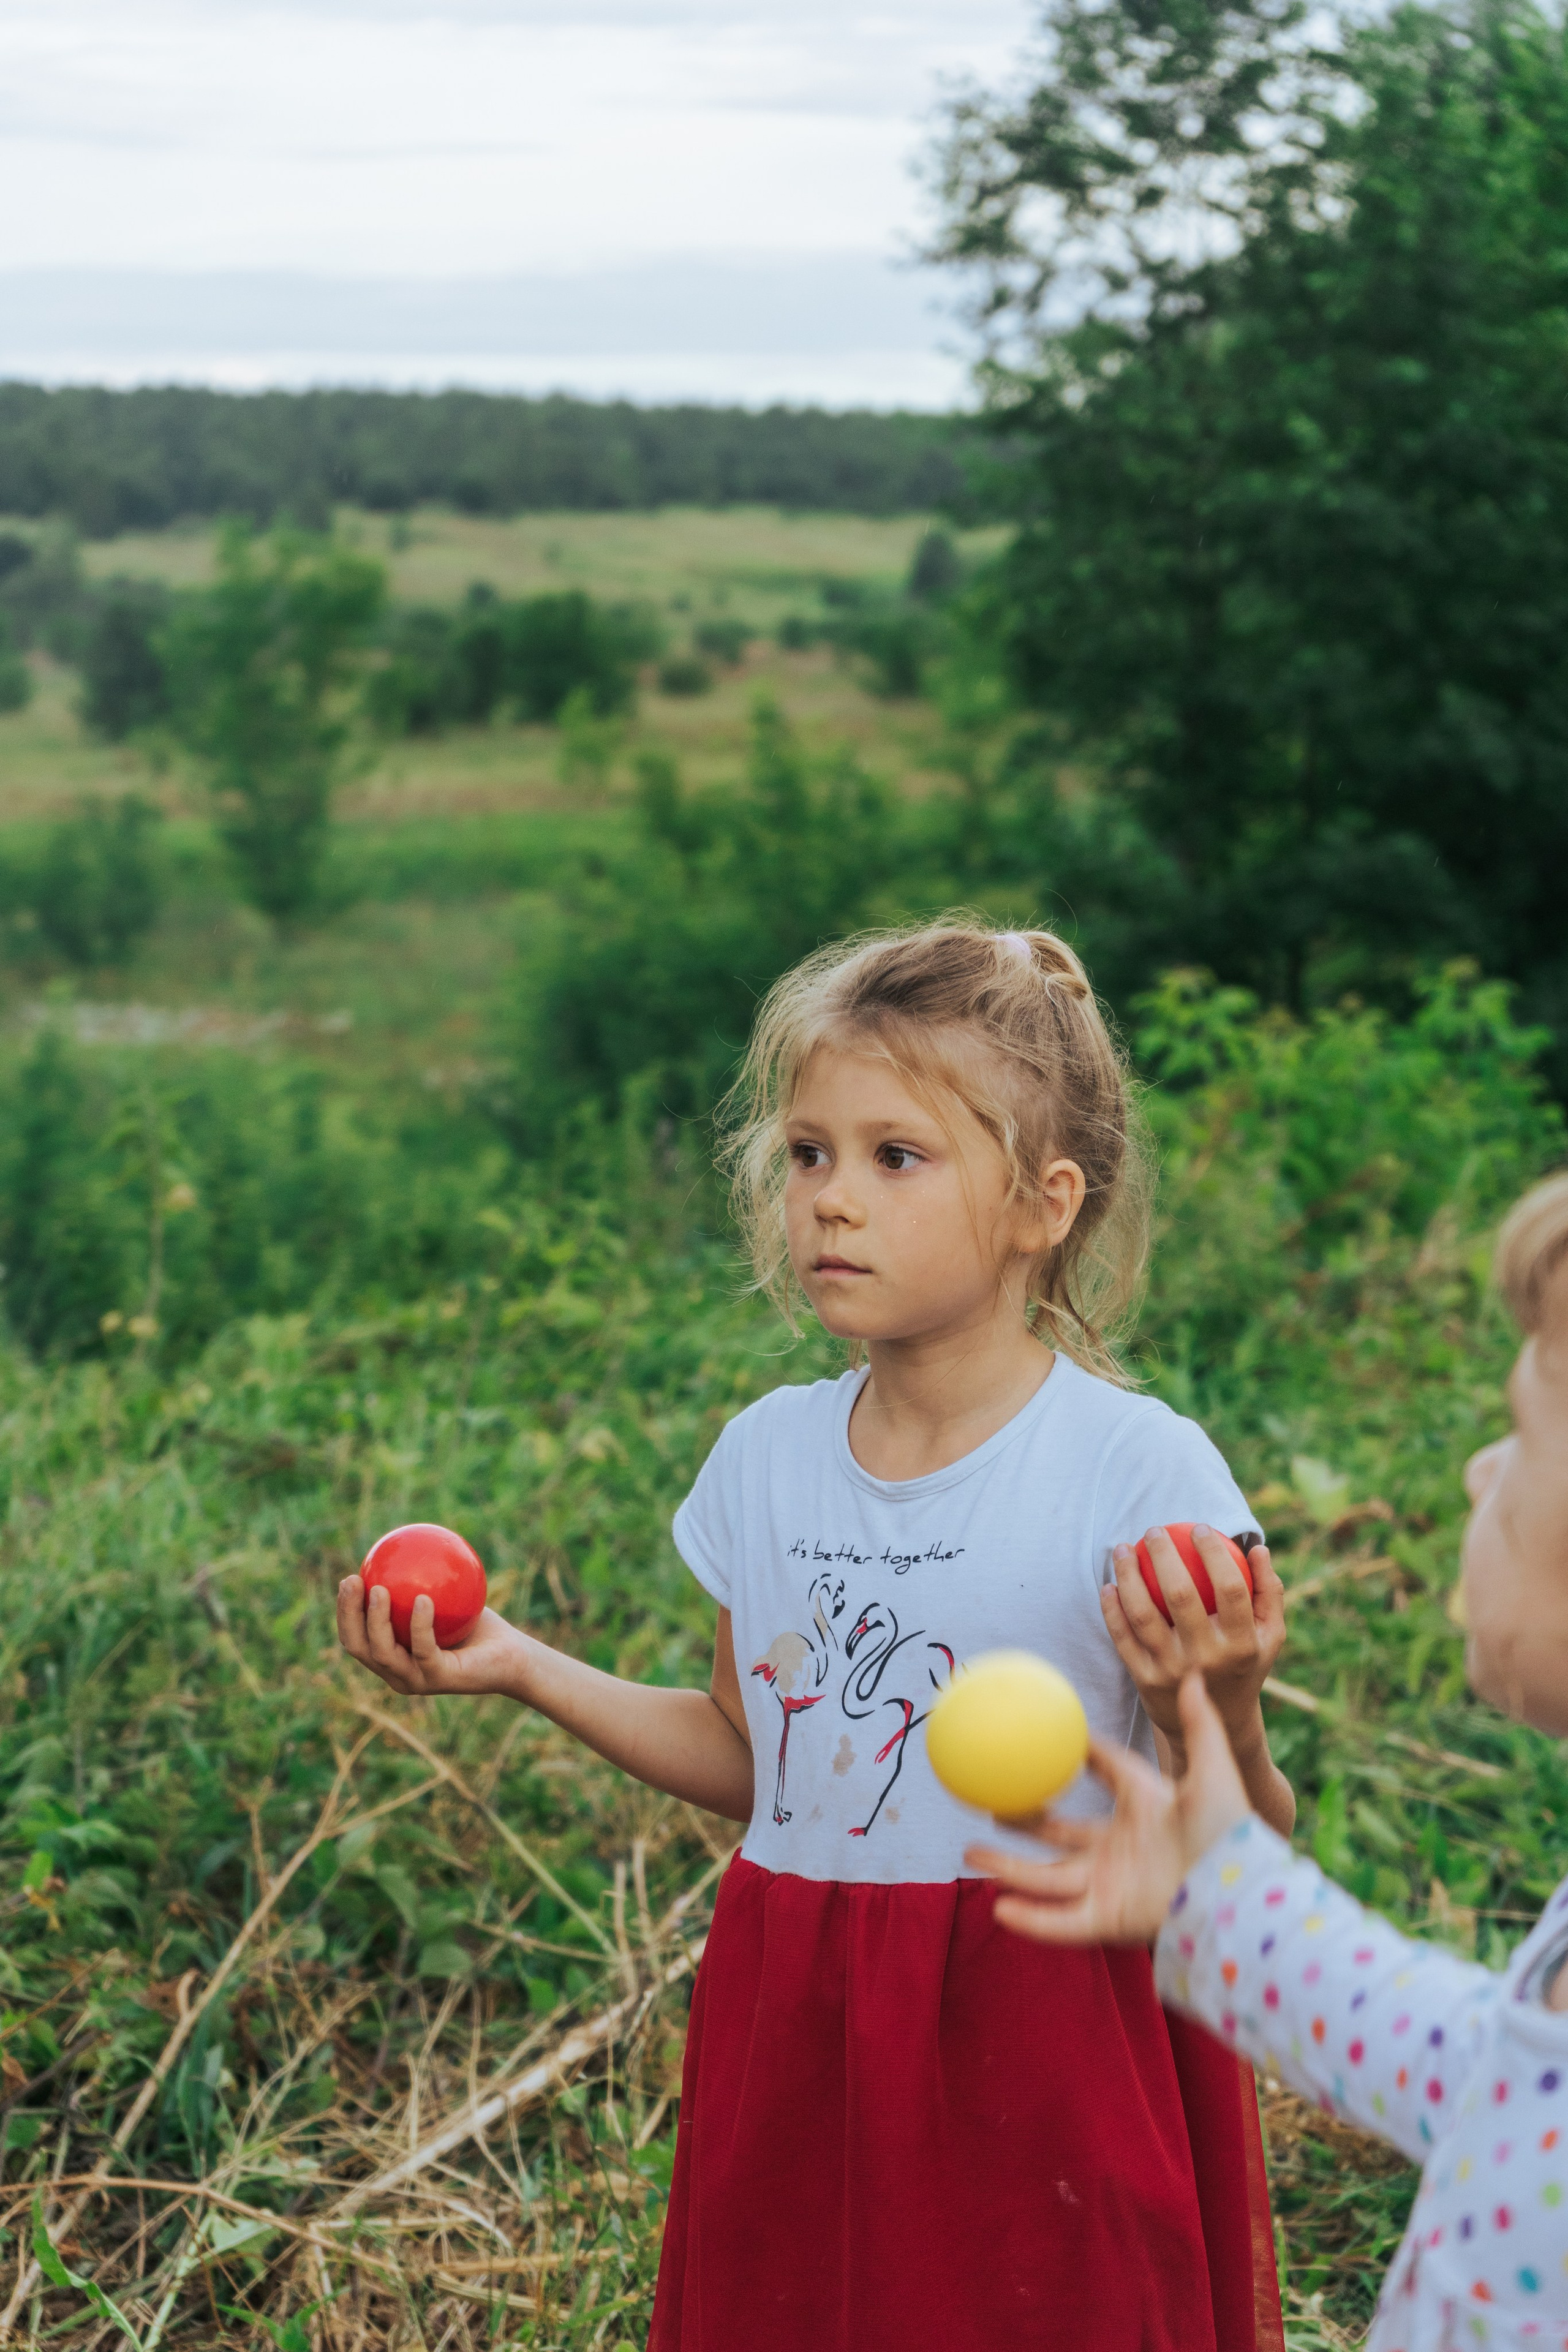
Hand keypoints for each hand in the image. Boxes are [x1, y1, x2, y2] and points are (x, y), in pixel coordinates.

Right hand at [336, 1574, 527, 1699]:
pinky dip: (420, 1624)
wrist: (512, 1655)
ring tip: (378, 1589)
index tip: (349, 1578)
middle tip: (353, 1580)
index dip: (345, 1612)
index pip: (356, 1638)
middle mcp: (398, 1674)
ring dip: (376, 1619)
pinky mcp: (440, 1679)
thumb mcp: (447, 1598)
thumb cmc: (478, 1625)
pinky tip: (423, 1599)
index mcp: (393, 1657)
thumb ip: (422, 1582)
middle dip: (348, 1614)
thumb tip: (403, 1546)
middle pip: (359, 1647)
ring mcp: (416, 1680)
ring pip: (383, 1653)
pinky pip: (424, 1649)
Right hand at [966, 1673, 1250, 1945]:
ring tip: (968, 1856)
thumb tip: (1192, 1673)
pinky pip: (1061, 1922)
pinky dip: (1031, 1919)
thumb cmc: (1230, 1833)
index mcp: (1144, 1806)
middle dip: (1024, 1824)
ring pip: (1047, 1880)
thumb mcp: (1214, 1770)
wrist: (1239, 1893)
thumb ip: (1200, 1724)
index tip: (1043, 1741)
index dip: (1081, 1758)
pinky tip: (1000, 1908)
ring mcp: (1113, 1886)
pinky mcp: (1111, 1921)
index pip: (1107, 1776)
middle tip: (989, 1805)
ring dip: (1008, 1870)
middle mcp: (1121, 1847)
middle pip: (1060, 1836)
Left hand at [1103, 1527, 1284, 1753]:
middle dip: (1164, 1554)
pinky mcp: (1145, 1680)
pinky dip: (1112, 1608)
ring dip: (1128, 1576)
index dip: (1214, 1553)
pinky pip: (1123, 1636)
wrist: (1215, 1724)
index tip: (1199, 1528)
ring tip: (1123, 1549)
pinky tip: (1108, 1584)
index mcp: (1242, 1644)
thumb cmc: (1243, 1664)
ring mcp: (1173, 1670)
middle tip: (1155, 1530)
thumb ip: (1269, 1593)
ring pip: (1143, 1614)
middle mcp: (1207, 1657)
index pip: (1230, 1588)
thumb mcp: (1269, 1637)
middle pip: (1180, 1595)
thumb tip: (1259, 1549)